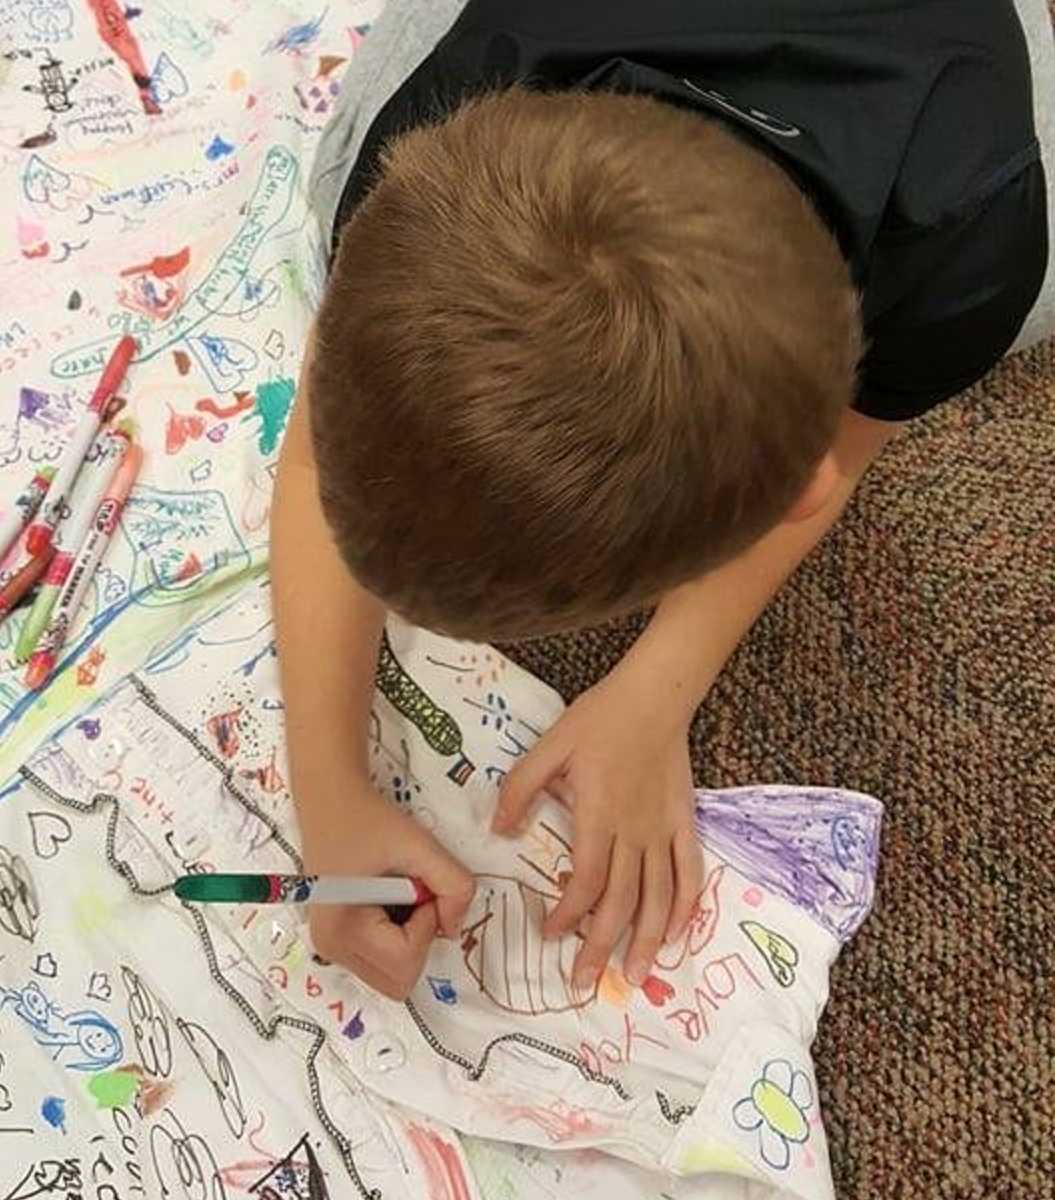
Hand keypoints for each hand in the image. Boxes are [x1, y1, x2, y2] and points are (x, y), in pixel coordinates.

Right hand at [303, 783, 474, 999]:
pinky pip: (383, 960)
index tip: (419, 885)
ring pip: (393, 975)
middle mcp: (330, 950)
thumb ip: (454, 886)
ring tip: (397, 892)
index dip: (427, 922)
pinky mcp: (338, 942)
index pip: (406, 960)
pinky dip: (398, 936)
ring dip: (410, 938)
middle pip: (399, 980)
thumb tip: (454, 931)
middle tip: (411, 892)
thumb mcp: (420, 845)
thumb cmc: (372, 821)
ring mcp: (331, 949)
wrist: (333, 801)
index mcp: (342, 930)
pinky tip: (387, 899)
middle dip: (419, 938)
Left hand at [492, 675, 700, 990]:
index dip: (568, 913)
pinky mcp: (684, 822)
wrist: (655, 695)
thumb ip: (520, 789)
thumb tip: (498, 831)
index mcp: (598, 816)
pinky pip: (690, 872)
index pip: (585, 880)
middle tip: (586, 982)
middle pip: (620, 901)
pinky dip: (686, 906)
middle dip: (602, 946)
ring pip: (658, 896)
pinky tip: (676, 933)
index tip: (549, 933)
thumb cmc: (598, 720)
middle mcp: (634, 832)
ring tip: (634, 974)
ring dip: (646, 939)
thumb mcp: (548, 746)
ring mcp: (663, 830)